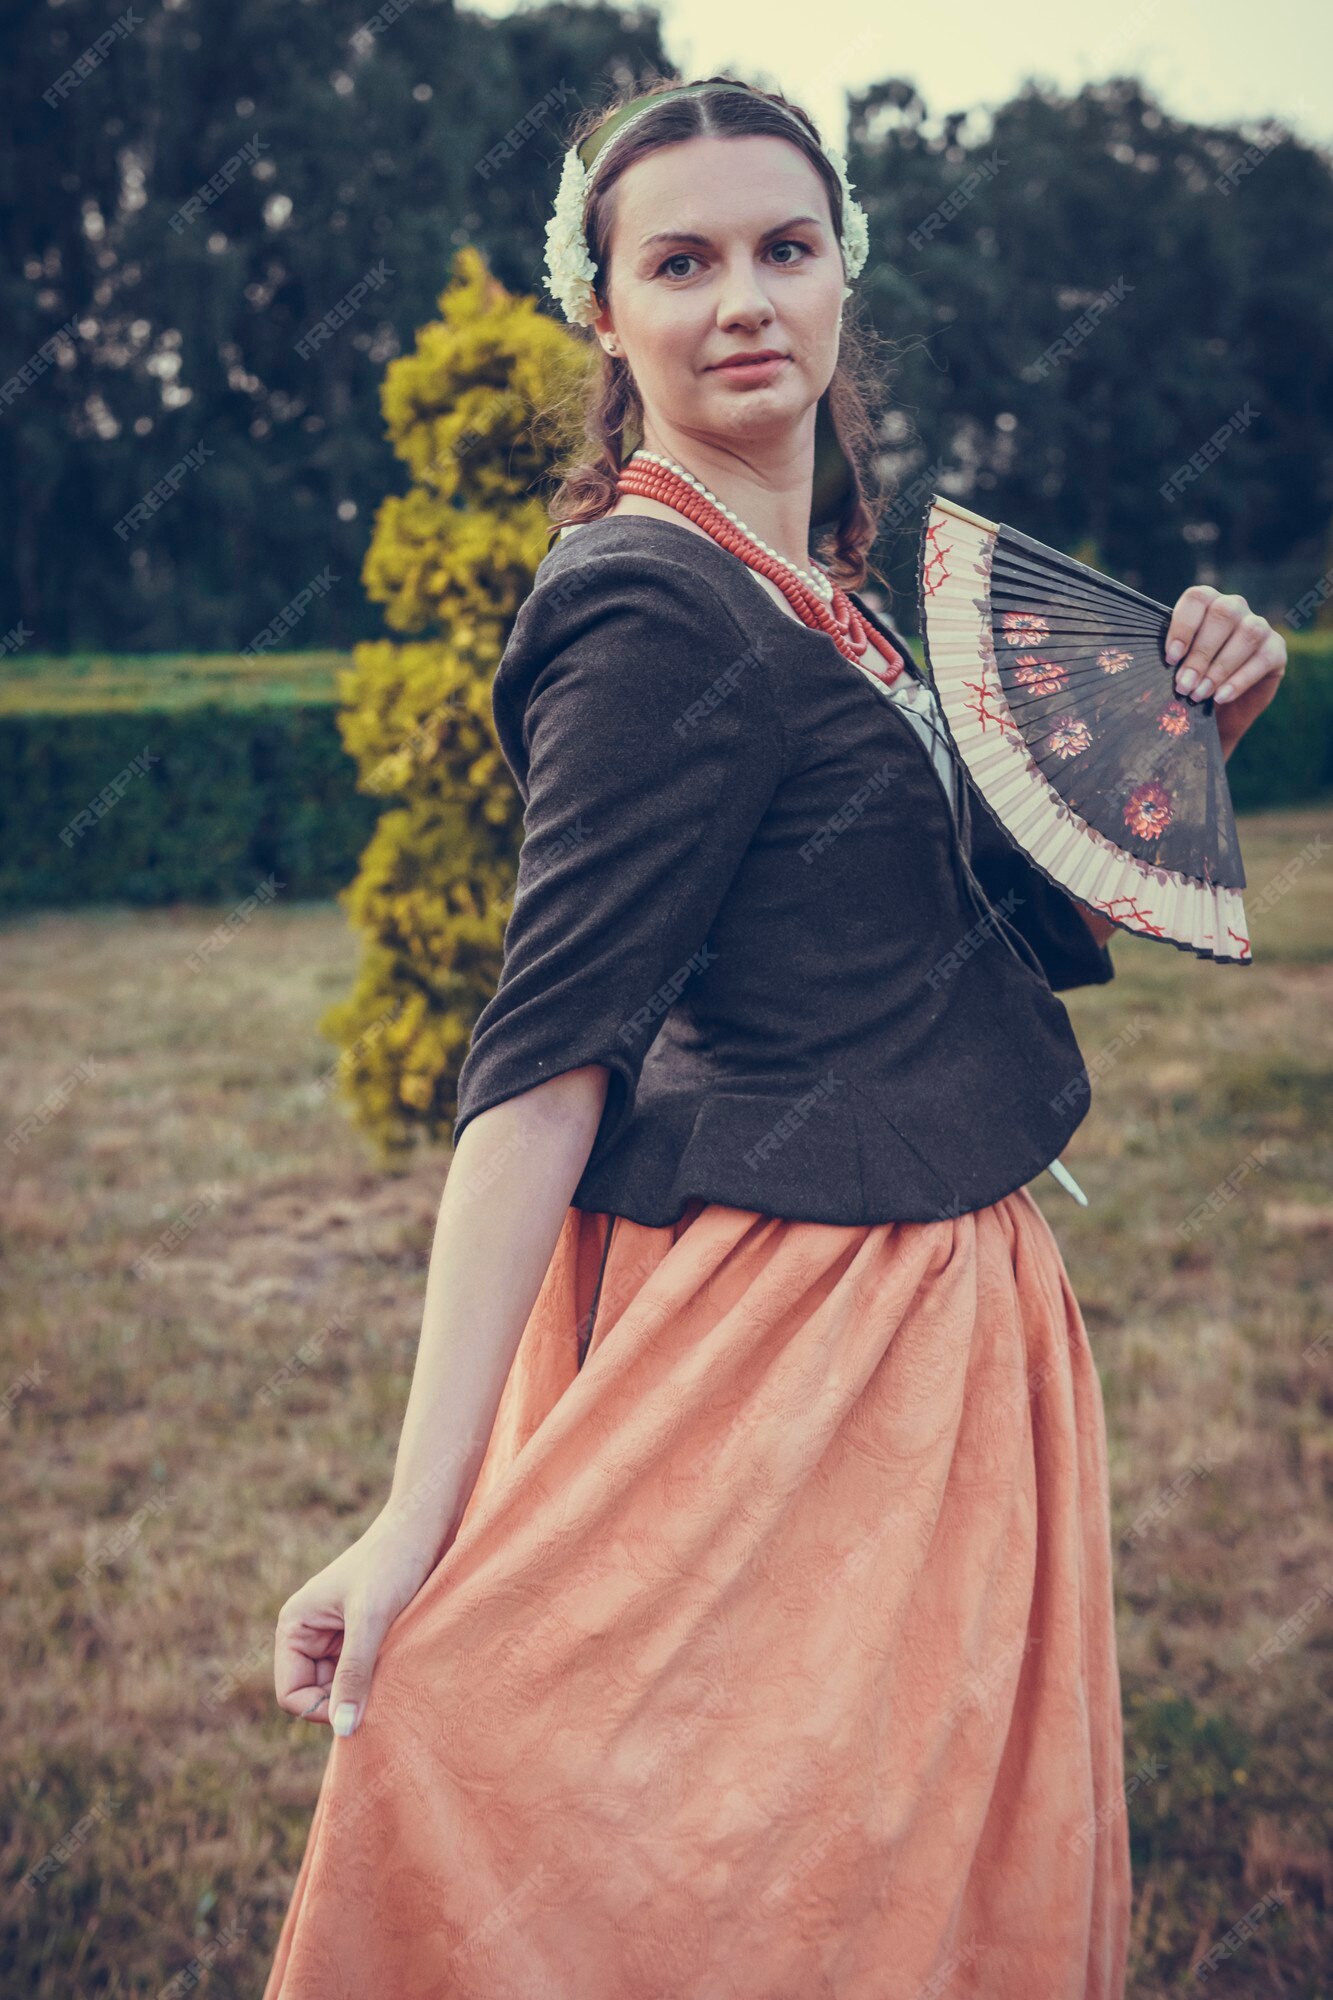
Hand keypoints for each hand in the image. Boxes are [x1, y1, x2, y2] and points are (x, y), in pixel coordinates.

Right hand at [273, 1505, 454, 1736]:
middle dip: (347, 1698)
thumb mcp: (371, 1618)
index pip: (292, 1695)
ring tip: (395, 1666)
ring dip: (367, 1688)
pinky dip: (380, 1677)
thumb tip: (343, 1729)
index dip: (323, 1708)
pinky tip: (402, 1662)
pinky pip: (364, 1674)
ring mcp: (337, 1635)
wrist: (425, 1525)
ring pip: (343, 1687)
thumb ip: (354, 1672)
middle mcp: (310, 1633)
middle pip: (318, 1696)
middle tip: (385, 1684)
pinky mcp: (365, 1635)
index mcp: (295, 1626)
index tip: (361, 1701)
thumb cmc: (393, 1561)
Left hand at [1165, 584, 1286, 755]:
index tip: (1170, 658)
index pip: (1198, 598)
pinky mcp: (1276, 650)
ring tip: (1199, 695)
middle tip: (1183, 685)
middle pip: (1223, 615)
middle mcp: (1235, 608)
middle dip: (1201, 653)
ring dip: (1220, 667)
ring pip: (1247, 633)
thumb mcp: (1171, 669)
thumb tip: (1128, 660)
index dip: (1184, 625)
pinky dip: (1240, 679)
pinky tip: (1220, 697)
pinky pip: (1263, 657)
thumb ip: (1162, 658)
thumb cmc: (1187, 683)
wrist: (1217, 713)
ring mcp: (1258, 626)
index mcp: (1206, 603)